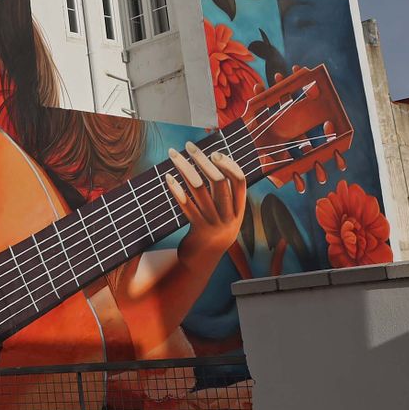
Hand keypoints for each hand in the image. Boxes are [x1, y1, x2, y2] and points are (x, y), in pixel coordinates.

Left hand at [166, 142, 245, 261]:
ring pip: (199, 190)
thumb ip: (223, 196)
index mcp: (239, 210)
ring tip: (173, 155)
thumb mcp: (225, 216)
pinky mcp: (197, 230)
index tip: (215, 152)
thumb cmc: (211, 233)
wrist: (201, 264)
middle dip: (203, 160)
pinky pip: (186, 206)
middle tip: (189, 145)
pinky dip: (176, 189)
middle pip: (218, 181)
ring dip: (185, 168)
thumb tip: (213, 166)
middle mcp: (229, 216)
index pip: (240, 182)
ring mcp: (213, 224)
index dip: (229, 165)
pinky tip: (168, 178)